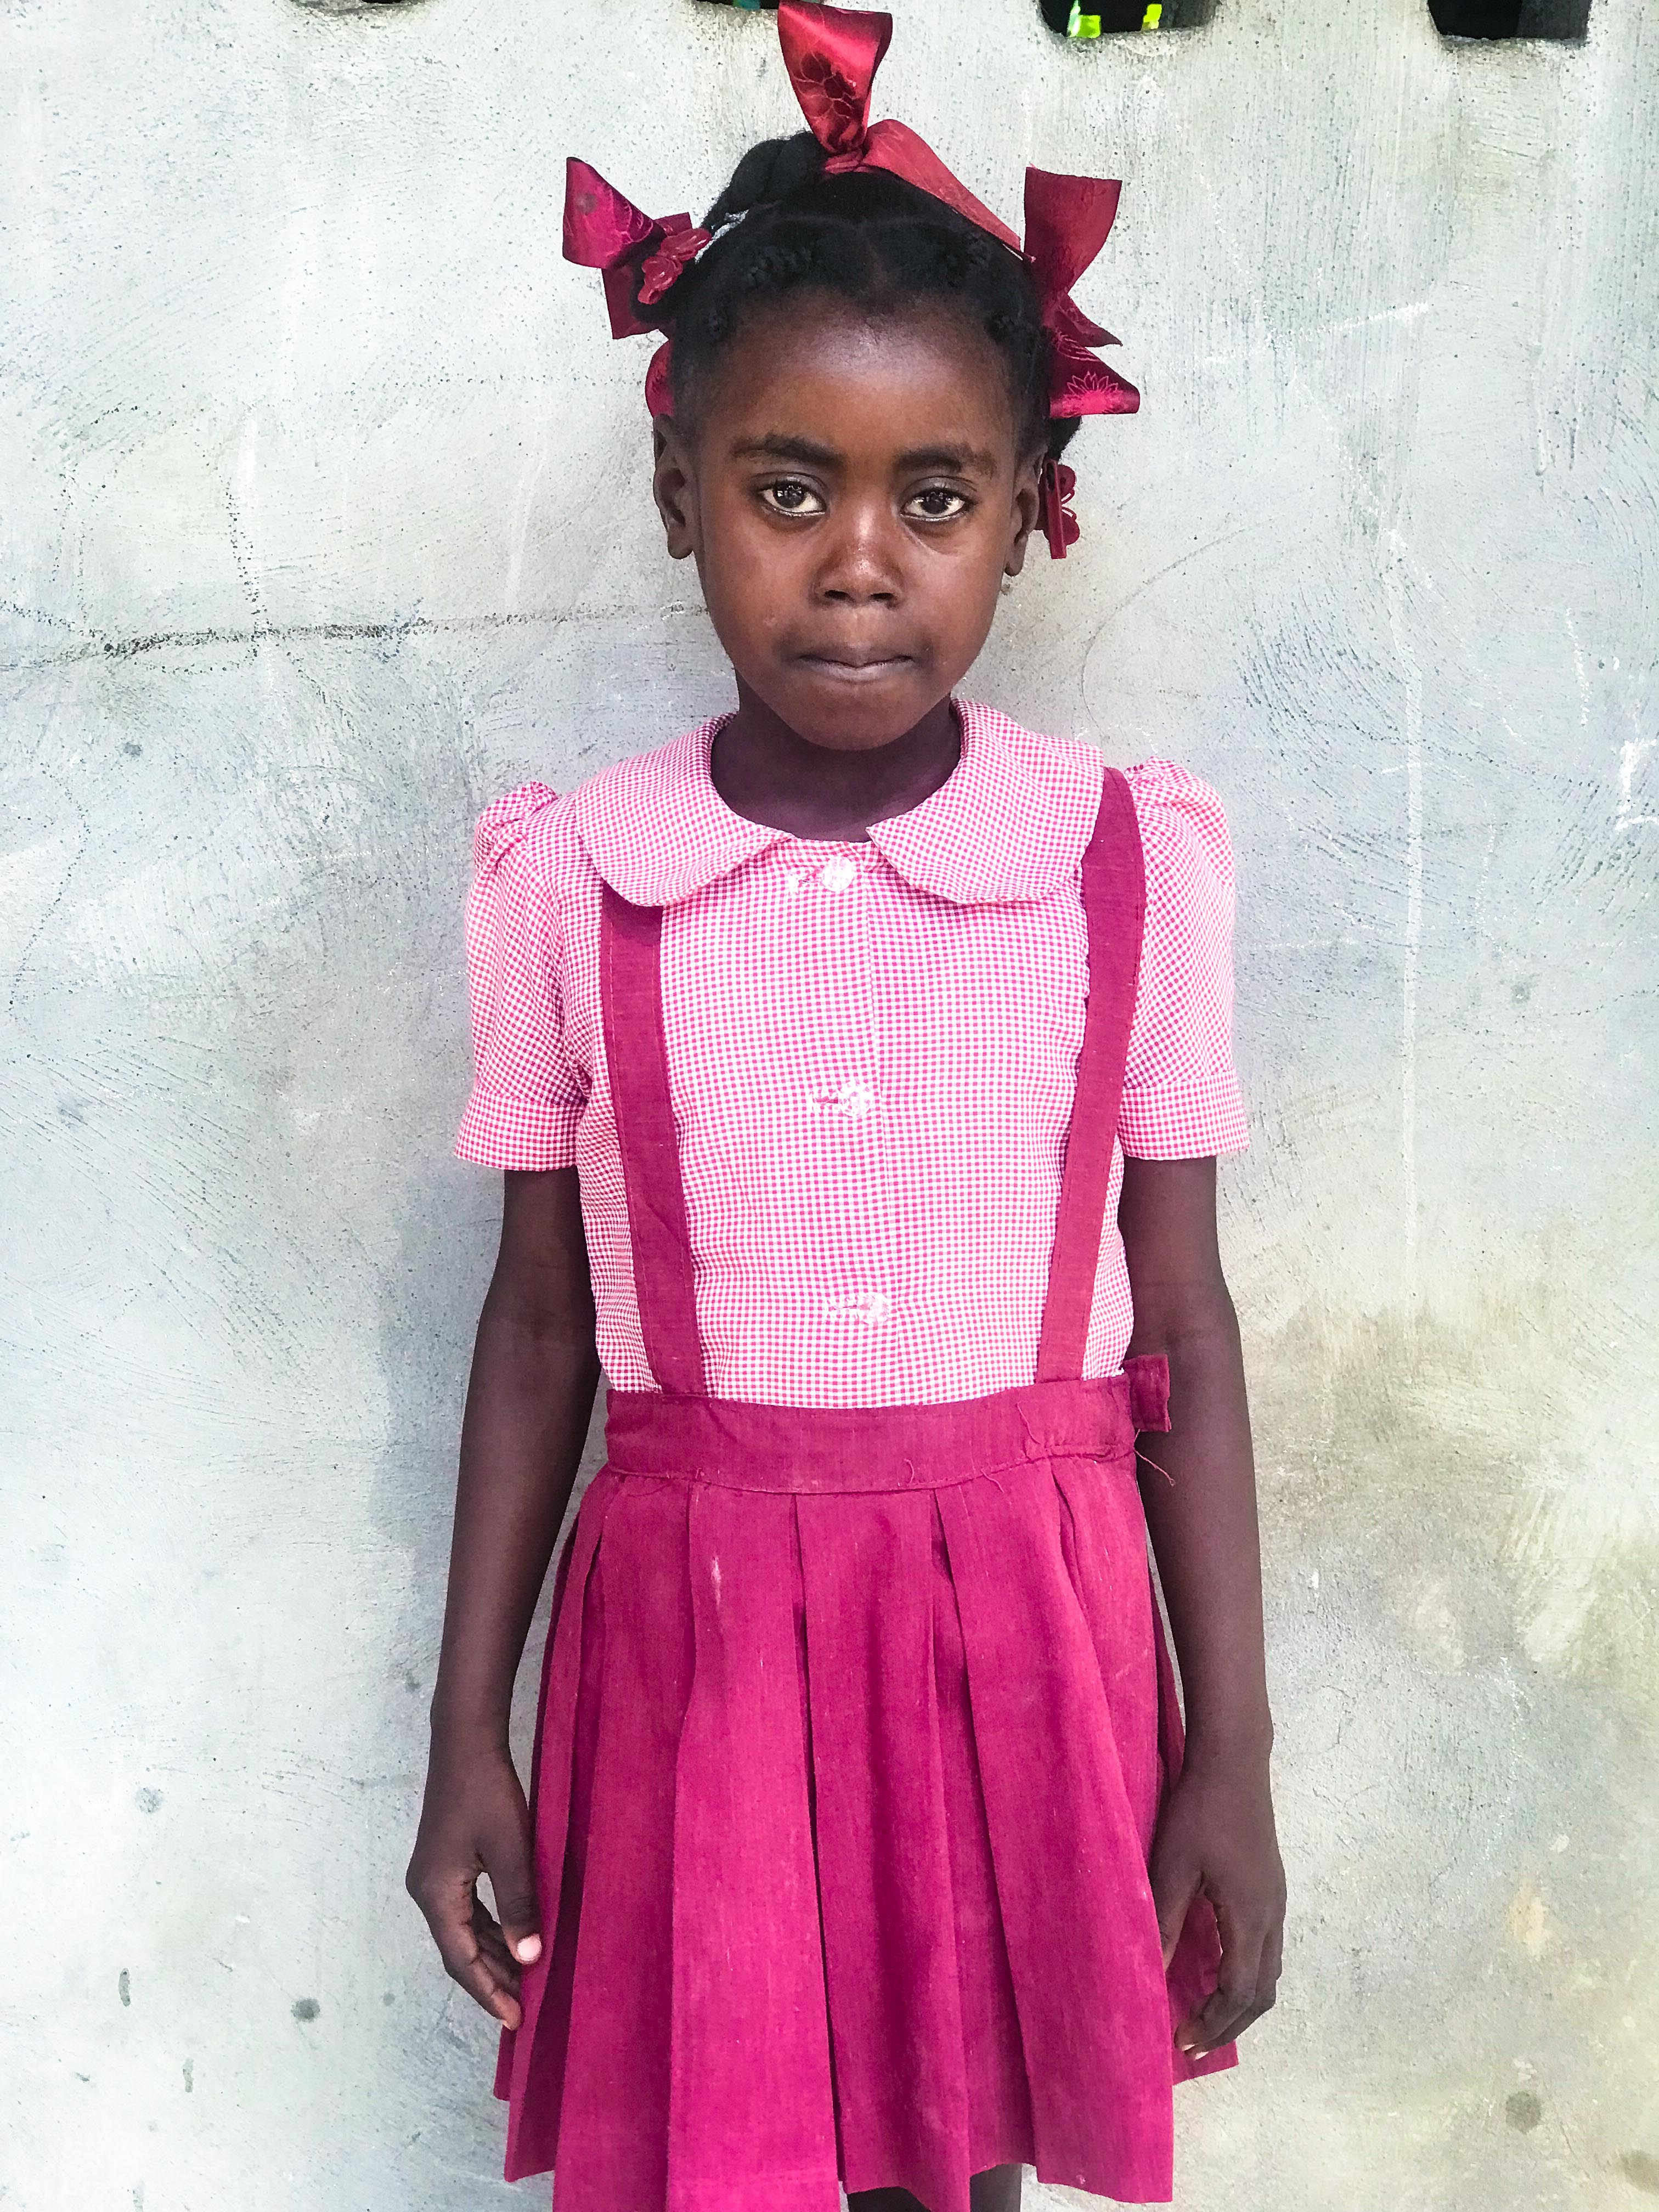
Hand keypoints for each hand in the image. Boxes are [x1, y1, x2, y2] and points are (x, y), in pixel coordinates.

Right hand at [405, 1737, 542, 2030]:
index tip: (516, 2019)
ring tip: (523, 1978)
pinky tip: (512, 1936)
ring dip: (491, 1955)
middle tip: (524, 2006)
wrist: (465, 1743)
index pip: (462, 1961)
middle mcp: (426, 1891)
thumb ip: (519, 1904)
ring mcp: (433, 1877)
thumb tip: (529, 1957)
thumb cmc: (487, 1792)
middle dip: (490, 1980)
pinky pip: (465, 1910)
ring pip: (462, 1932)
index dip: (489, 1992)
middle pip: (458, 1951)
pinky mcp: (444, 1863)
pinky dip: (488, 1929)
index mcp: (436, 1895)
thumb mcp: (510, 1850)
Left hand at [1149, 1748, 1284, 2058]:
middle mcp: (1272, 1915)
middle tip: (1192, 2042)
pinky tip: (1219, 1971)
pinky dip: (1246, 1975)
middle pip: (1262, 1992)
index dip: (1212, 2022)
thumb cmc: (1199, 1810)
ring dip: (1240, 2001)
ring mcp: (1275, 1900)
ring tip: (1206, 2017)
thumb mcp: (1172, 1866)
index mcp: (1250, 1916)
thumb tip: (1155, 1974)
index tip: (1181, 2041)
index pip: (1239, 1992)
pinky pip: (1266, 1948)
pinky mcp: (1269, 1886)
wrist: (1234, 1761)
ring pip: (1269, 1971)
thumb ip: (1165, 1921)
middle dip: (1229, 2024)